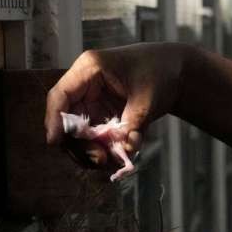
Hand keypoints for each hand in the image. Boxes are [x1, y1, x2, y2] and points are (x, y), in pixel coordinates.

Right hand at [44, 43, 187, 167]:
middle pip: (66, 120)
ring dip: (91, 151)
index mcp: (90, 69)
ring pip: (78, 133)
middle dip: (79, 144)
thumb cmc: (161, 73)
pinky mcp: (100, 114)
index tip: (55, 142)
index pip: (61, 96)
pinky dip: (102, 150)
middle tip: (101, 160)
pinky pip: (93, 137)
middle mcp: (85, 85)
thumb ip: (134, 124)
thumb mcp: (148, 98)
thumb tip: (125, 151)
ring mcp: (91, 101)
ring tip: (112, 162)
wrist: (176, 71)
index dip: (54, 120)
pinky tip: (118, 157)